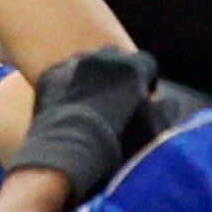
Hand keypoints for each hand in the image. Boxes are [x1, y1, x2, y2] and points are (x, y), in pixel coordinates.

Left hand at [8, 47, 157, 199]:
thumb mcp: (154, 133)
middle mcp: (104, 58)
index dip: (144, 80)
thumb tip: (156, 100)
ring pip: (85, 64)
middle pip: (114, 57)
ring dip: (88, 79)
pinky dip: (64, 89)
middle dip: (115, 74)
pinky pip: (60, 77)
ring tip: (87, 106)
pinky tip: (66, 111)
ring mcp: (74, 65)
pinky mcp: (50, 77)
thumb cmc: (120, 147)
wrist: (72, 154)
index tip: (140, 96)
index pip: (145, 63)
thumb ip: (161, 111)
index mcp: (134, 67)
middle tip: (112, 100)